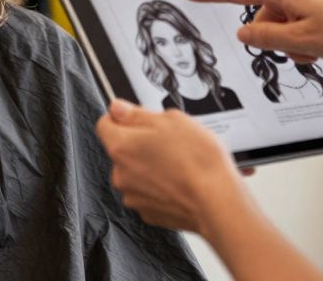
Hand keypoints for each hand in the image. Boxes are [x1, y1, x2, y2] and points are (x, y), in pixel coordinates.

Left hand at [96, 99, 247, 234]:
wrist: (218, 202)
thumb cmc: (198, 162)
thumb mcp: (171, 120)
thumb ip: (137, 113)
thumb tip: (118, 108)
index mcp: (120, 146)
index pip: (105, 124)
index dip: (122, 117)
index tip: (138, 117)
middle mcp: (120, 174)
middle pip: (122, 149)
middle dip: (140, 143)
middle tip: (168, 142)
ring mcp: (133, 196)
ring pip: (135, 172)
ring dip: (150, 166)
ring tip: (179, 164)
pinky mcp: (148, 213)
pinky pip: (148, 192)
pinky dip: (160, 187)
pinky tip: (180, 182)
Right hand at [181, 0, 322, 61]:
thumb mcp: (302, 43)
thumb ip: (266, 38)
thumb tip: (246, 33)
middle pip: (265, 13)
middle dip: (276, 34)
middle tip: (302, 50)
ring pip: (285, 14)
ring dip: (294, 34)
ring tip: (319, 46)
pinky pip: (302, 9)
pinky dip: (307, 25)